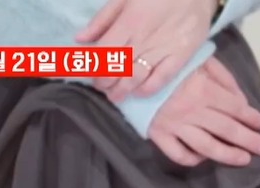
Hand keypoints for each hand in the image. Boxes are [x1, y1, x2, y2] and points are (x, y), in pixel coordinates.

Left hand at [76, 0, 216, 100]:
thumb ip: (102, 19)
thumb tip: (79, 39)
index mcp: (128, 23)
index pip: (104, 53)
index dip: (94, 68)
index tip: (90, 75)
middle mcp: (143, 39)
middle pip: (118, 69)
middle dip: (106, 83)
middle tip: (101, 87)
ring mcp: (163, 50)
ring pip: (137, 77)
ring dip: (122, 90)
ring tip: (115, 95)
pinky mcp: (180, 57)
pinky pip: (161, 78)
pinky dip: (147, 89)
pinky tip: (137, 92)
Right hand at [148, 57, 259, 166]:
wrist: (130, 69)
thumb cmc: (171, 65)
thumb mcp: (200, 60)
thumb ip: (223, 79)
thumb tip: (241, 100)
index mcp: (203, 90)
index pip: (235, 108)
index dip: (251, 117)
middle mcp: (192, 111)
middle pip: (227, 130)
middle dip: (249, 141)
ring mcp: (175, 126)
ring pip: (207, 147)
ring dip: (228, 155)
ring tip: (244, 159)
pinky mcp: (158, 135)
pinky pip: (179, 154)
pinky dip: (193, 160)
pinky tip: (204, 158)